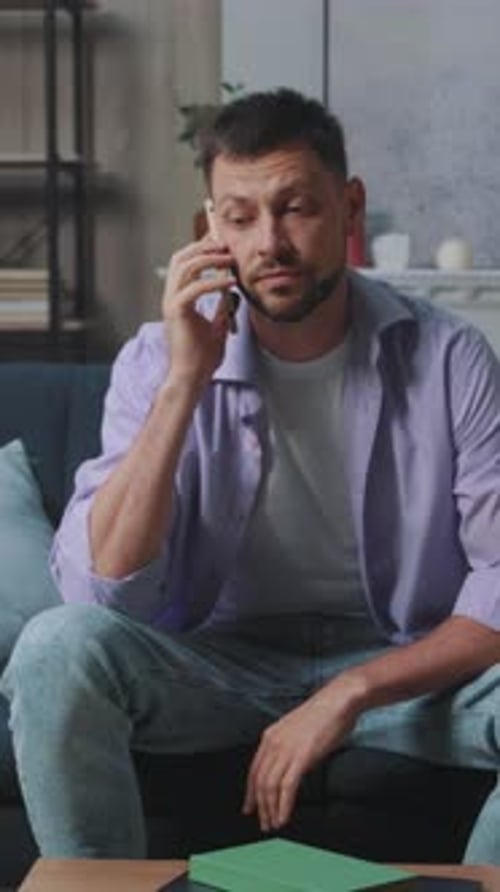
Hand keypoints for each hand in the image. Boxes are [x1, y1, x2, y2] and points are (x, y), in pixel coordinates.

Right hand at [162, 235, 236, 389]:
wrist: (192, 377)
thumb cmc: (202, 357)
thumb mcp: (216, 326)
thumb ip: (220, 308)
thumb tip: (231, 294)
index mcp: (178, 299)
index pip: (184, 263)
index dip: (201, 249)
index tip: (221, 242)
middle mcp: (171, 297)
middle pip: (181, 258)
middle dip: (203, 246)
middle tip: (225, 244)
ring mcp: (171, 304)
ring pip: (185, 267)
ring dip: (209, 258)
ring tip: (229, 259)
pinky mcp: (177, 312)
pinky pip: (195, 288)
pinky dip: (214, 281)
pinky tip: (230, 282)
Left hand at [242, 682, 360, 831]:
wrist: (337, 701)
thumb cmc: (324, 715)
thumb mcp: (297, 731)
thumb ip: (288, 748)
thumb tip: (288, 768)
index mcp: (270, 736)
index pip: (254, 770)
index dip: (250, 791)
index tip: (250, 807)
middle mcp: (273, 742)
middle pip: (259, 781)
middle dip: (260, 806)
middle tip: (263, 823)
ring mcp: (286, 749)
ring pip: (270, 787)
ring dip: (270, 809)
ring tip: (274, 824)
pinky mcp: (301, 756)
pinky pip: (286, 787)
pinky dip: (283, 806)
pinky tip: (284, 817)